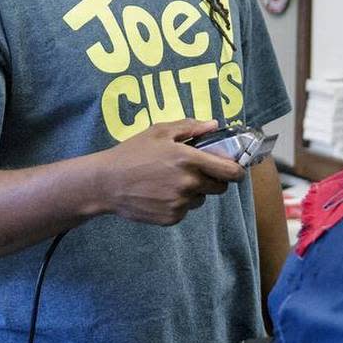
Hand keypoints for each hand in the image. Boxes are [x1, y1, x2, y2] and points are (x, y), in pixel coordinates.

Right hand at [97, 119, 244, 225]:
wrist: (106, 183)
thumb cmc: (131, 153)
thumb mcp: (158, 132)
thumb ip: (190, 127)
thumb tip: (214, 124)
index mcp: (189, 159)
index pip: (231, 172)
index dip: (236, 170)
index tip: (233, 168)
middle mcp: (189, 183)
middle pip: (219, 188)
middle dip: (213, 180)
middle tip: (194, 171)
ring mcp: (180, 203)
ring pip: (200, 199)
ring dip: (193, 191)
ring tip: (169, 181)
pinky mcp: (171, 218)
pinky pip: (184, 210)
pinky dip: (178, 203)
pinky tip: (159, 193)